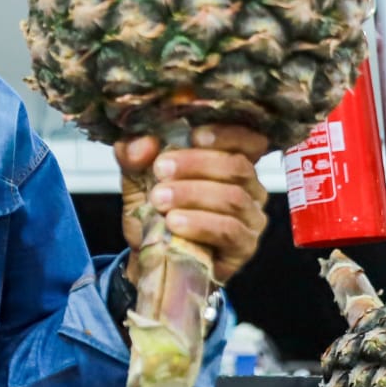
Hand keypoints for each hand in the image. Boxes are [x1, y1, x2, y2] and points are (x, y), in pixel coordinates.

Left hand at [115, 125, 269, 285]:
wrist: (150, 253)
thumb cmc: (155, 208)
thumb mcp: (137, 175)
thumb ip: (135, 153)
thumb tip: (143, 142)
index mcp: (229, 159)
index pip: (248, 138)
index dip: (226, 133)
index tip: (194, 135)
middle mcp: (248, 186)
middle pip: (237, 166)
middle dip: (195, 164)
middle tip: (160, 170)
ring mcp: (250, 218)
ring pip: (233, 197)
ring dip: (192, 194)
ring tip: (160, 200)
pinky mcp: (245, 246)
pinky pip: (230, 231)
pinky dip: (200, 224)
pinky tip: (175, 222)